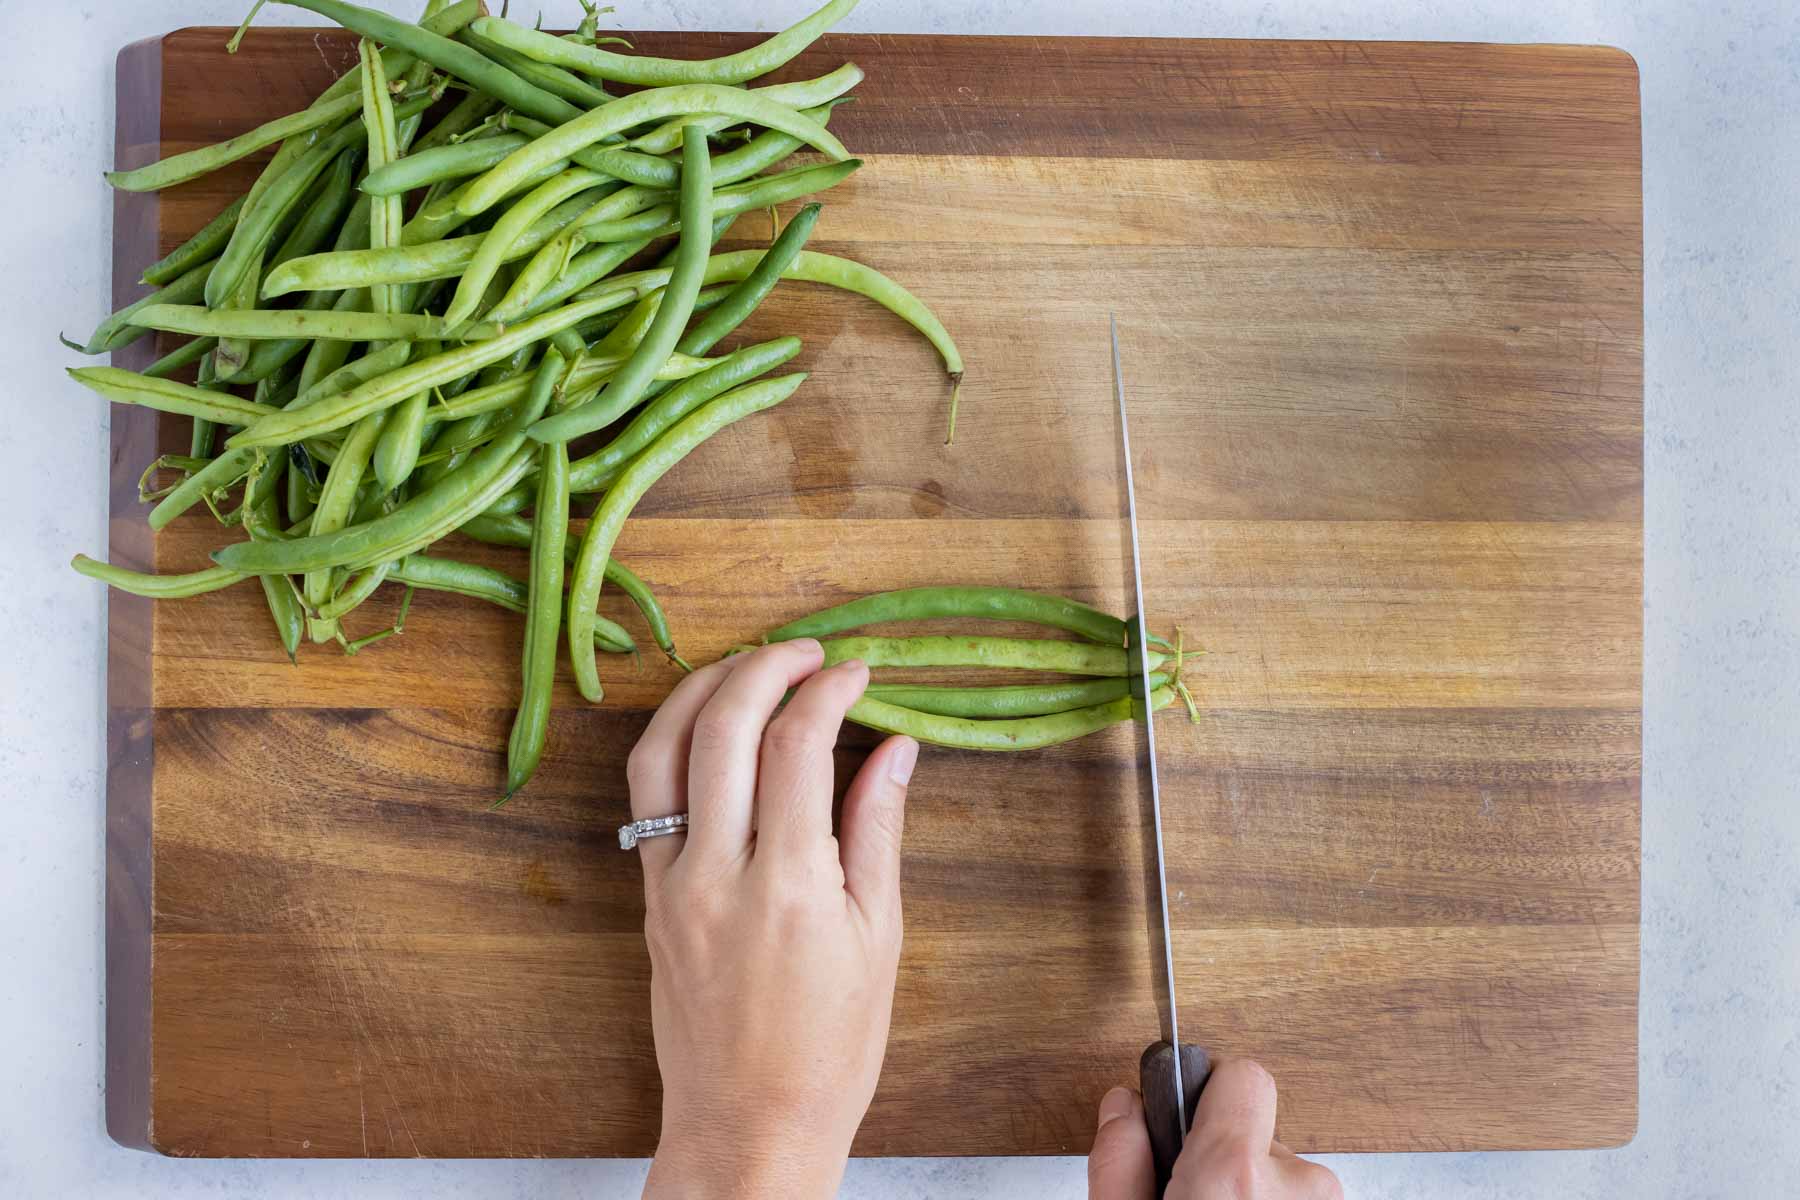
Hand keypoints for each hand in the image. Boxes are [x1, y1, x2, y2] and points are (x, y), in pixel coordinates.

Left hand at [634, 640, 917, 1199]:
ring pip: (662, 750)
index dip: (830, 690)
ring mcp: (672, 884)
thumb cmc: (831, 1047)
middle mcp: (719, 874)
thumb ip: (878, 830)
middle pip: (724, 727)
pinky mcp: (649, 897)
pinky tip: (709, 726)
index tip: (859, 672)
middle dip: (767, 667)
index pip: (800, 745)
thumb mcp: (879, 938)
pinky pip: (645, 797)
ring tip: (749, 666)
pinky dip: (673, 741)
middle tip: (810, 654)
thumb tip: (896, 746)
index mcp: (790, 885)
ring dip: (703, 690)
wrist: (748, 1124)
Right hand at [1087, 1060, 1341, 1198]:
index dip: (1210, 1089)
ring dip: (1253, 1188)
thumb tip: (1123, 1110)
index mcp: (1233, 1176)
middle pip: (1259, 1128)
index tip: (1188, 1115)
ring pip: (1280, 1171)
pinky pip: (1297, 1195)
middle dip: (1227, 1152)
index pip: (1243, 1075)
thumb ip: (1119, 1164)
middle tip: (1191, 1194)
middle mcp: (1294, 1187)